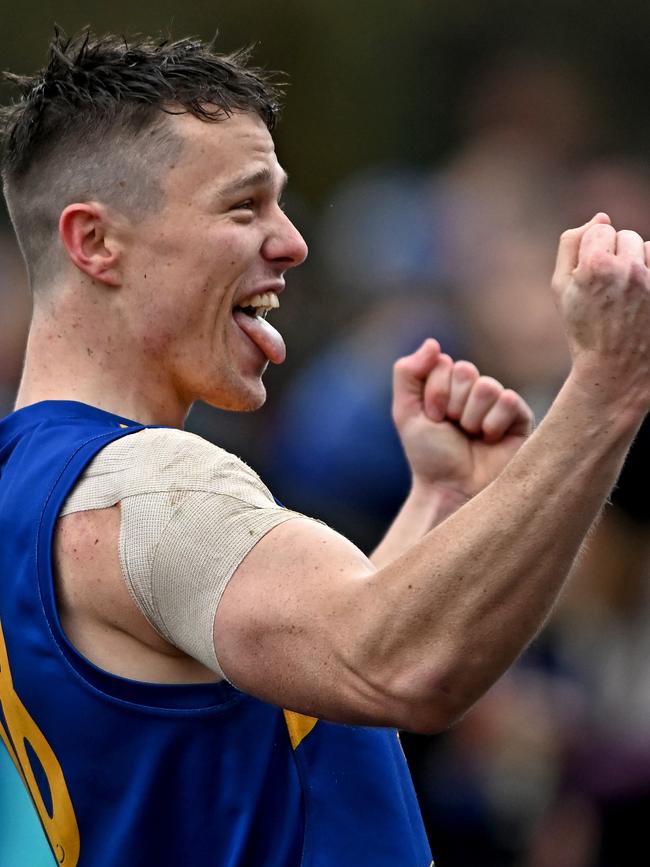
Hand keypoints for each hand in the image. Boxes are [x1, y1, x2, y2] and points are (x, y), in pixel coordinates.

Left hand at [392, 339, 532, 498]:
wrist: (452, 490)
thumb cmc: (430, 456)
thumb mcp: (406, 412)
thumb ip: (408, 373)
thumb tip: (433, 343)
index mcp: (448, 384)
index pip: (442, 363)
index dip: (434, 394)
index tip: (433, 419)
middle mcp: (474, 389)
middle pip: (465, 370)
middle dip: (452, 404)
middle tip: (452, 428)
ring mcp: (498, 403)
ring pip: (487, 386)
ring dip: (471, 417)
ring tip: (471, 436)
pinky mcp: (520, 418)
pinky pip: (509, 400)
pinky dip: (493, 424)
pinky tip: (490, 440)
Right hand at [552, 212, 649, 411]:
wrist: (616, 368)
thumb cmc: (583, 329)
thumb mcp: (561, 290)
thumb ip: (571, 246)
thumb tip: (600, 217)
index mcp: (594, 266)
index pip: (599, 229)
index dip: (592, 252)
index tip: (590, 277)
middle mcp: (626, 268)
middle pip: (624, 235)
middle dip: (615, 255)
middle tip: (607, 289)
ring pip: (645, 247)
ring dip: (636, 262)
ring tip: (626, 293)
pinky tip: (641, 295)